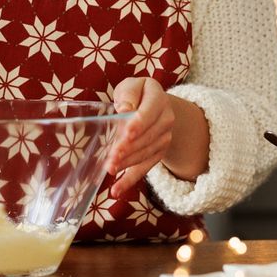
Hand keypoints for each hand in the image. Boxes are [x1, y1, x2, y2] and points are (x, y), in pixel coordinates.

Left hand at [107, 77, 174, 197]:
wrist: (157, 106)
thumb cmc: (137, 94)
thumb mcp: (132, 86)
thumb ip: (128, 95)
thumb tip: (125, 110)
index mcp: (158, 100)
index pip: (148, 114)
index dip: (138, 125)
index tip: (125, 134)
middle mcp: (166, 121)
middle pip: (147, 137)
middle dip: (129, 149)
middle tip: (112, 157)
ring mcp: (164, 139)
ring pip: (145, 154)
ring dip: (127, 163)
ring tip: (110, 169)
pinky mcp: (157, 154)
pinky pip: (144, 169)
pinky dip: (129, 181)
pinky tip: (116, 190)